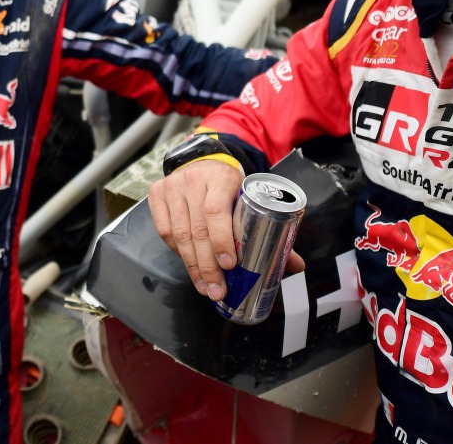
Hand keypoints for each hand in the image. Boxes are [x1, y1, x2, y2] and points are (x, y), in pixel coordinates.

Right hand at [150, 162, 304, 300]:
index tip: (229, 265)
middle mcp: (192, 180)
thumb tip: (296, 265)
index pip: (215, 212)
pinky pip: (165, 231)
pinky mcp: (156, 194)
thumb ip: (271, 229)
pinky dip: (177, 252)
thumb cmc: (231, 186)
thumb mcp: (250, 197)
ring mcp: (171, 186)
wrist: (203, 161)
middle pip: (196, 229)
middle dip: (207, 265)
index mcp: (221, 178)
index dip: (221, 241)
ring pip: (179, 234)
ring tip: (206, 287)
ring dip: (192, 266)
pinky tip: (190, 265)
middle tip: (218, 291)